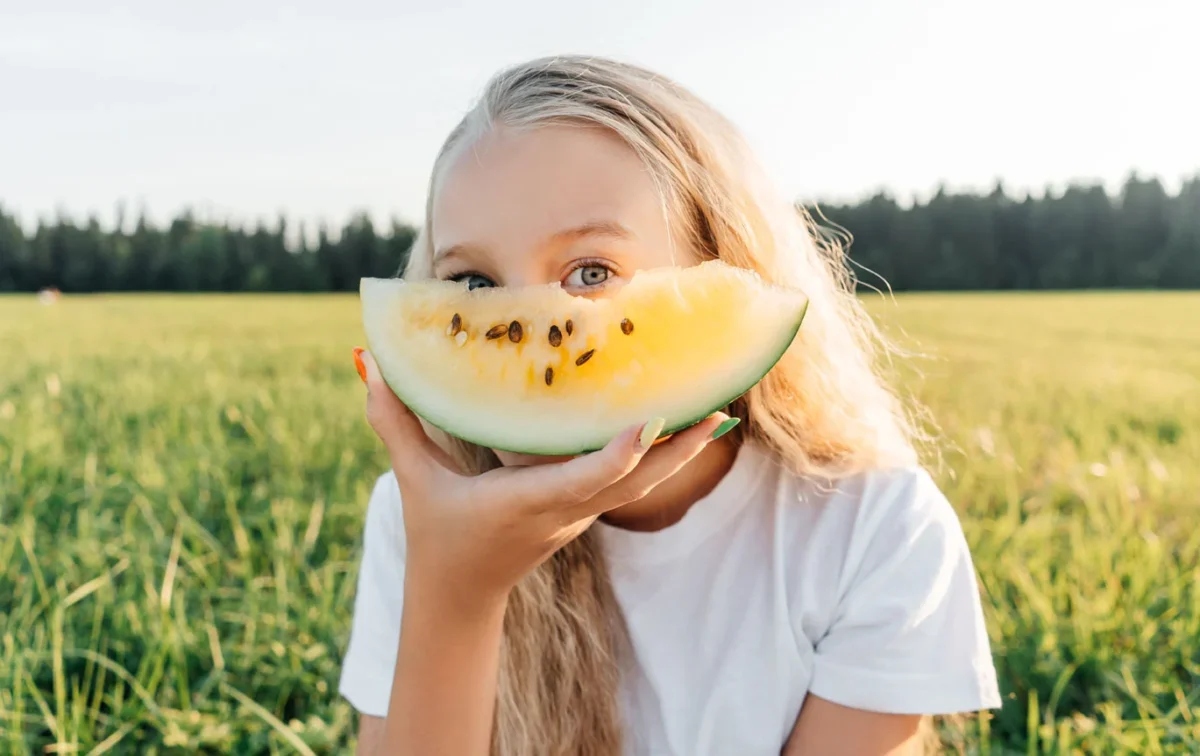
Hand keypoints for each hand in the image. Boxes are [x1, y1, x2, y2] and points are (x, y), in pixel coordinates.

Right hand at [355, 348, 728, 612]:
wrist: (461, 594)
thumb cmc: (438, 533)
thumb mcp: (413, 480)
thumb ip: (394, 421)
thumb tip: (367, 362)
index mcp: (527, 503)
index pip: (585, 479)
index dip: (621, 453)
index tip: (651, 422)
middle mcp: (564, 510)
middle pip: (633, 481)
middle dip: (677, 449)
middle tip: (717, 409)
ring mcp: (580, 514)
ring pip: (641, 484)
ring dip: (680, 452)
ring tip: (716, 412)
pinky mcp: (585, 510)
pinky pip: (630, 482)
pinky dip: (658, 456)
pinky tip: (679, 424)